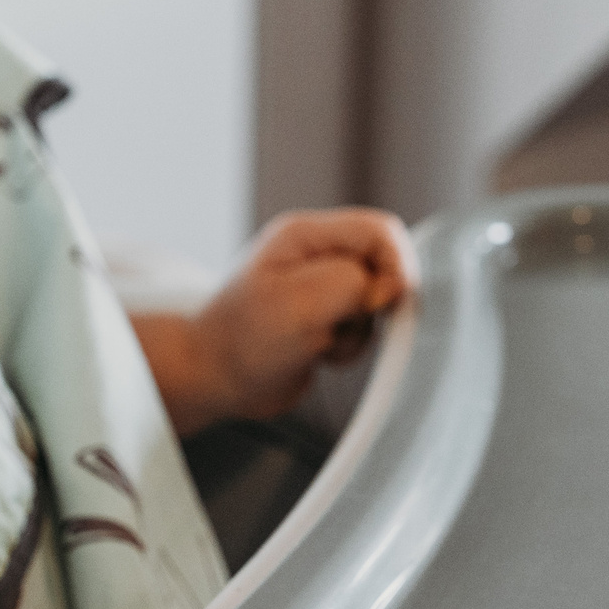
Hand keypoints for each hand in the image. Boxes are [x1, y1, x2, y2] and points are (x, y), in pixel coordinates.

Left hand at [131, 209, 415, 435]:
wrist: (213, 378)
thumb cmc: (244, 338)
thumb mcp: (300, 304)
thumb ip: (352, 283)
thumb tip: (393, 286)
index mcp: (306, 235)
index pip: (380, 230)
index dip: (395, 265)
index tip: (380, 303)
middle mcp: (316, 255)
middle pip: (384, 265)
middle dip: (374, 303)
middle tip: (340, 325)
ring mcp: (321, 287)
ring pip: (377, 302)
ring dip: (358, 331)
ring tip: (318, 342)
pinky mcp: (325, 319)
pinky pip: (363, 328)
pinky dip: (349, 347)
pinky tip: (317, 354)